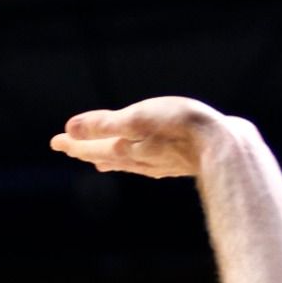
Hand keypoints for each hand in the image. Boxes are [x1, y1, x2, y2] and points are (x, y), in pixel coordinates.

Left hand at [50, 96, 231, 178]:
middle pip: (105, 154)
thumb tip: (69, 129)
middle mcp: (137, 160)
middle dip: (86, 149)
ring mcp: (157, 163)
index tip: (56, 141)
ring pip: (124, 161)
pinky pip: (144, 163)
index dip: (73, 143)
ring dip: (108, 157)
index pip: (91, 147)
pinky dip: (132, 160)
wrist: (225, 148)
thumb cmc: (180, 128)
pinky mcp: (176, 162)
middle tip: (68, 147)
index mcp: (124, 148)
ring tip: (96, 161)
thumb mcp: (137, 119)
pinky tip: (140, 162)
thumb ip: (103, 124)